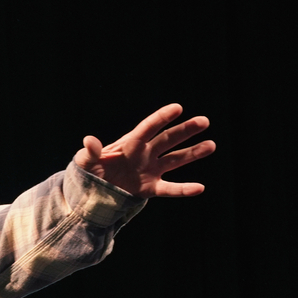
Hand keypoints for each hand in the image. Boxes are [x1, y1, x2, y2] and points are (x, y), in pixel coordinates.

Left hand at [74, 103, 214, 197]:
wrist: (93, 190)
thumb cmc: (89, 171)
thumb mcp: (85, 161)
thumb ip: (90, 151)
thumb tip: (89, 140)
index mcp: (129, 144)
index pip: (148, 128)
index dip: (161, 118)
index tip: (177, 107)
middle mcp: (144, 154)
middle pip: (167, 140)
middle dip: (185, 131)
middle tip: (204, 121)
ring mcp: (150, 170)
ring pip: (175, 160)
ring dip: (193, 153)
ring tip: (211, 145)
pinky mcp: (150, 188)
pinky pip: (170, 189)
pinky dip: (184, 189)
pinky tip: (199, 188)